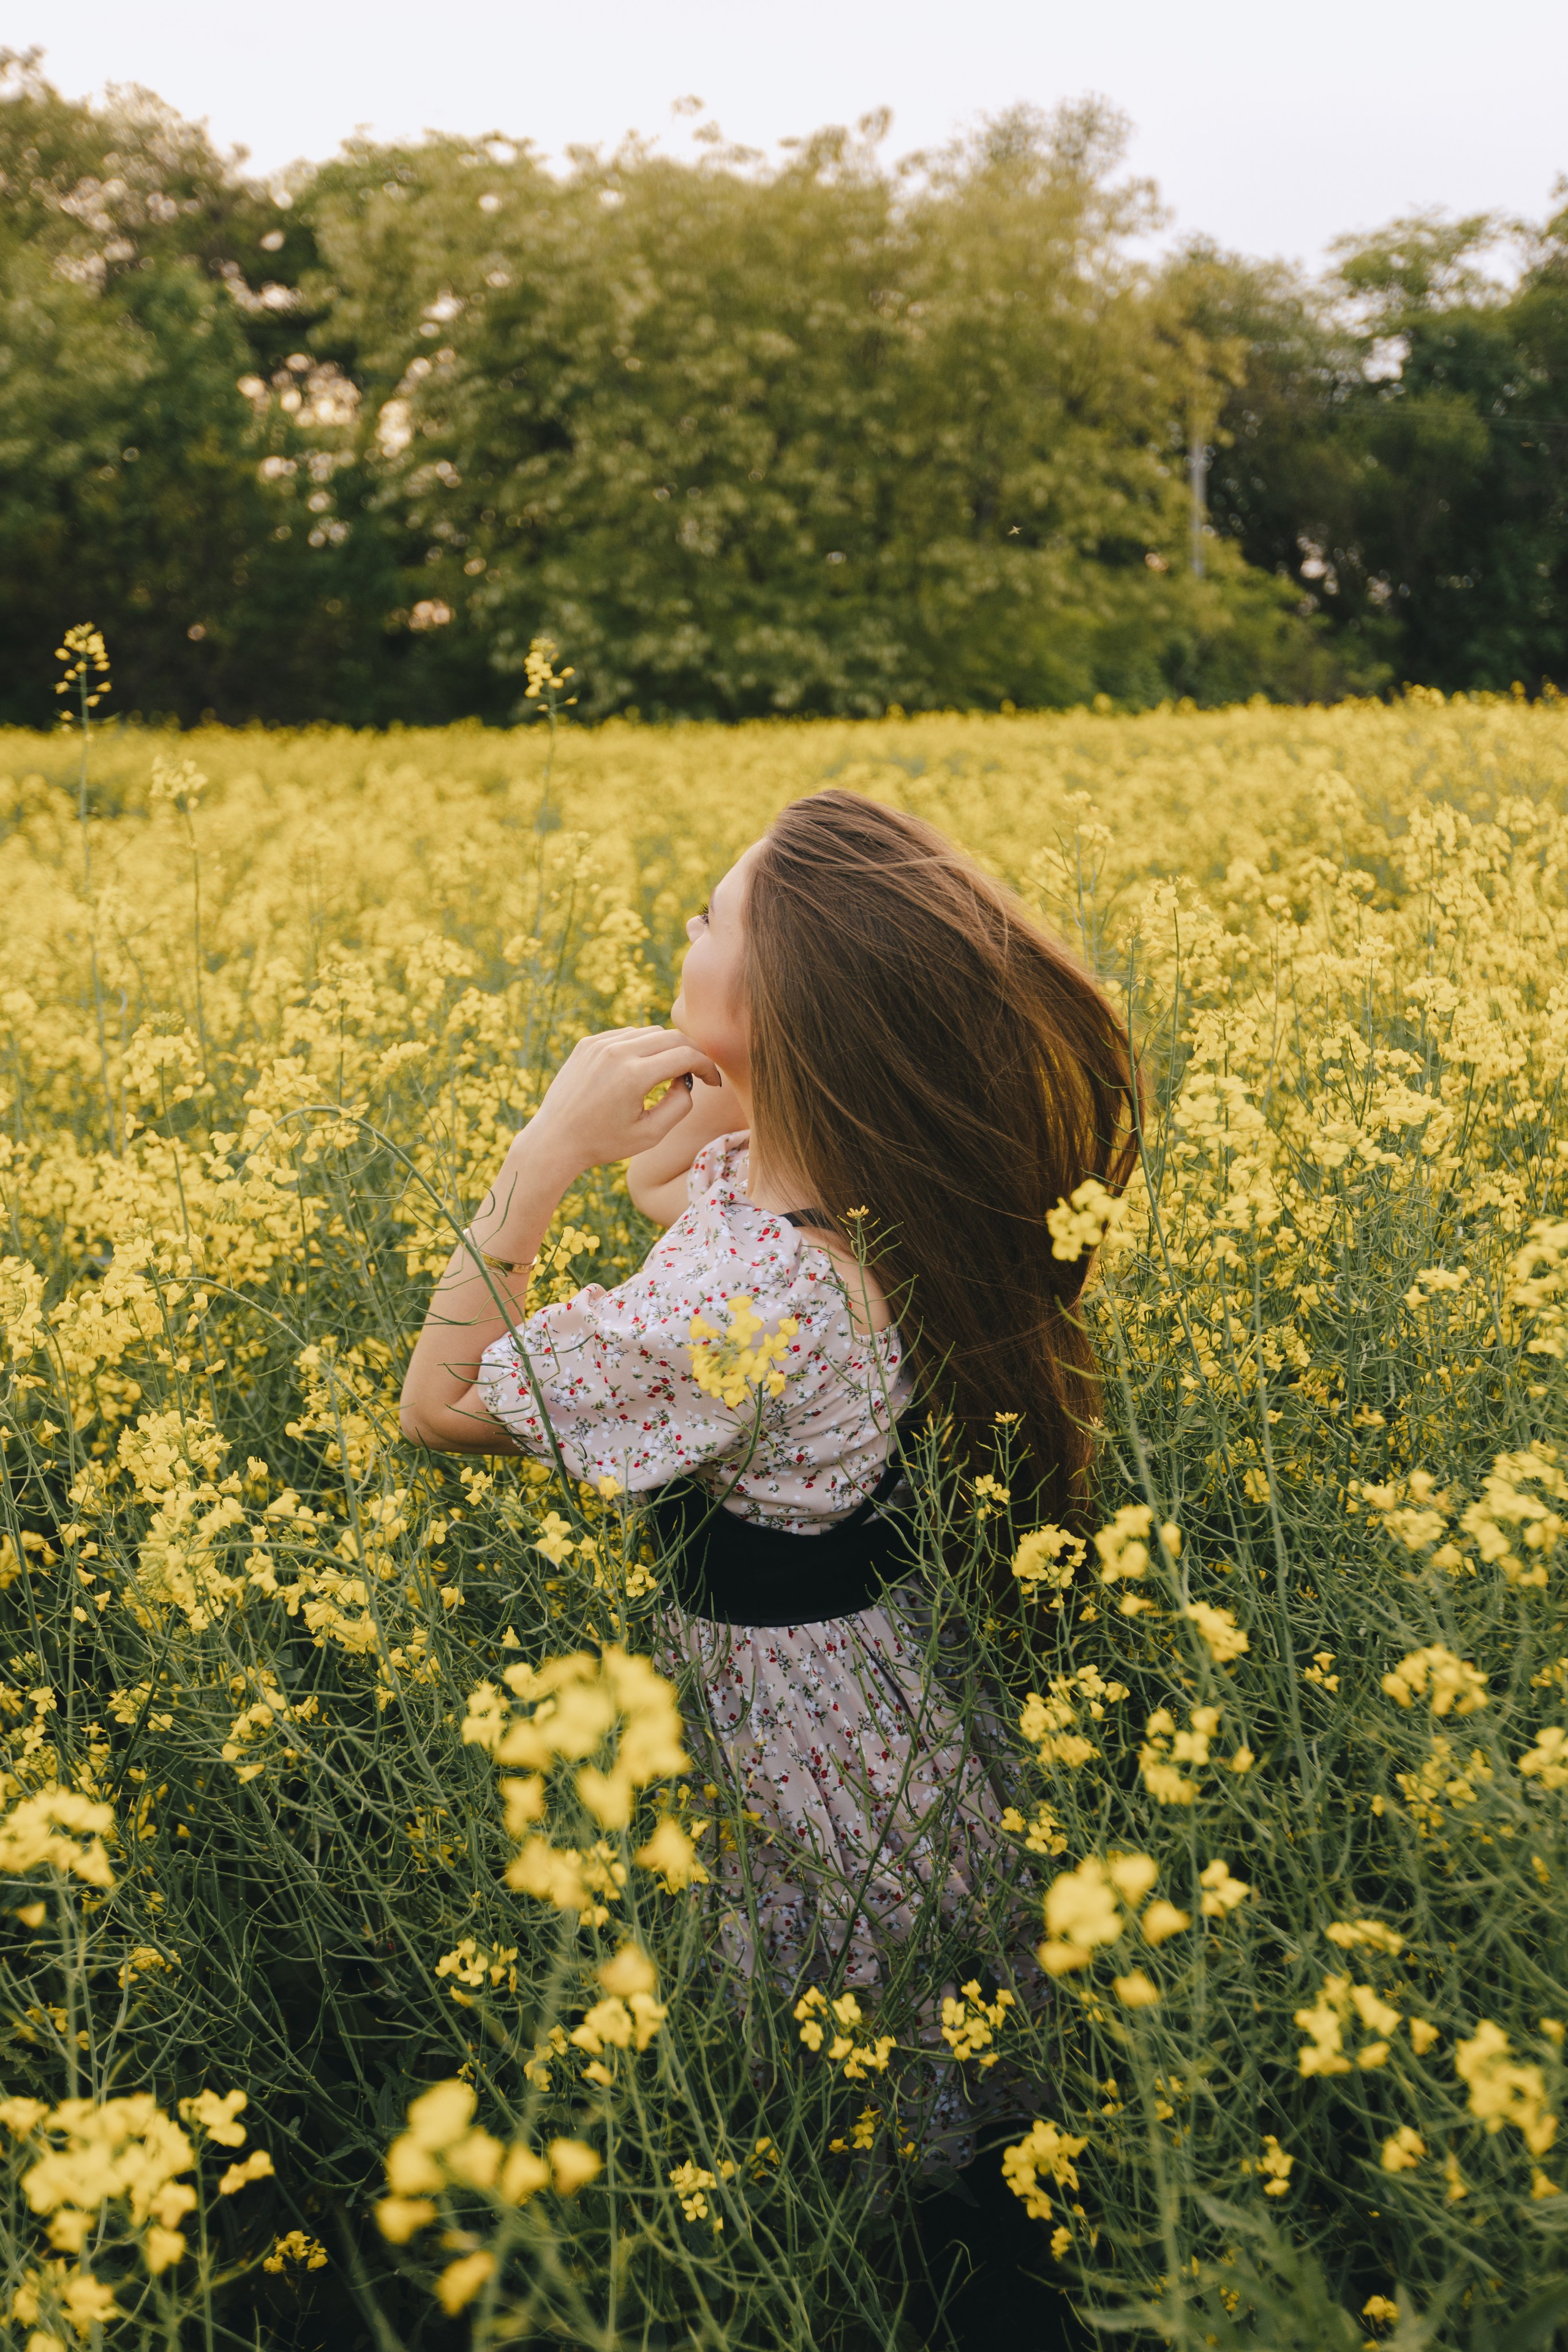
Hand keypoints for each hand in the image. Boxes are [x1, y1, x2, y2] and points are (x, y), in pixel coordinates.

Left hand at [524, 1027, 722, 1176]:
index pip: (686, 1055)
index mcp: (634, 1075)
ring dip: (667, 1048)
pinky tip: (642, 1068)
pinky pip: (626, 1035)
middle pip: (672, 1036)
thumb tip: (686, 1079)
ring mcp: (599, 1043)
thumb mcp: (651, 1134)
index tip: (712, 1082)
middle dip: (692, 1052)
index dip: (707, 1066)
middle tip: (698, 1073)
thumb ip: (680, 1104)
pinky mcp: (587, 1043)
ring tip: (670, 1073)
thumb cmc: (604, 1143)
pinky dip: (642, 1046)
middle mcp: (616, 1051)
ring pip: (650, 1032)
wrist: (555, 1140)